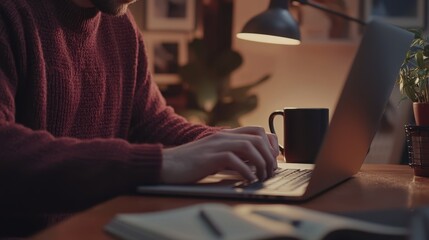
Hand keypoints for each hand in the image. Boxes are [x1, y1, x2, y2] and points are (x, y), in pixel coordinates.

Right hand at [161, 126, 278, 183]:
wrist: (165, 164)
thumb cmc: (188, 164)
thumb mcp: (213, 155)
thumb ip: (230, 155)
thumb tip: (252, 165)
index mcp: (225, 135)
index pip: (257, 130)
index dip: (271, 143)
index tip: (273, 158)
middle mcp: (223, 136)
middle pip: (258, 137)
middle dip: (270, 155)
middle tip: (271, 171)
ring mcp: (216, 145)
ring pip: (250, 146)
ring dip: (261, 163)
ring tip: (262, 177)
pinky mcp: (210, 157)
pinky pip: (235, 160)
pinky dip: (247, 172)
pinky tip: (248, 181)